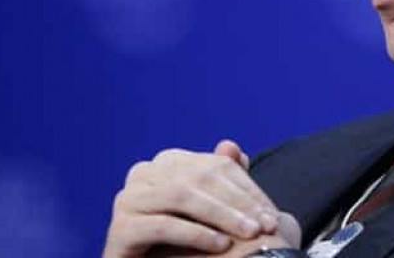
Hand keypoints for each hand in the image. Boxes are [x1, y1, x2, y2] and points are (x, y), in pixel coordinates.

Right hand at [103, 140, 280, 256]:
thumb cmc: (182, 242)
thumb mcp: (209, 210)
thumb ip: (220, 178)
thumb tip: (232, 147)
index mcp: (168, 162)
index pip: (217, 167)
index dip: (249, 191)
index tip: (272, 216)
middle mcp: (144, 173)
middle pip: (201, 178)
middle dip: (238, 203)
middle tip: (265, 226)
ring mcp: (128, 198)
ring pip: (182, 196)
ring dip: (221, 215)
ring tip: (247, 235)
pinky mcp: (120, 227)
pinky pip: (163, 224)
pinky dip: (195, 234)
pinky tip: (220, 246)